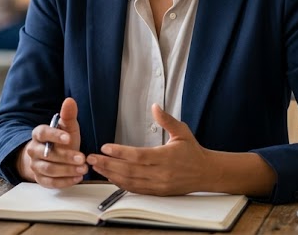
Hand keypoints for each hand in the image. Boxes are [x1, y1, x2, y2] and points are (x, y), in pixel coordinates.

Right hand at [17, 97, 86, 187]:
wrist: (52, 158)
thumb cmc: (61, 142)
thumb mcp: (67, 128)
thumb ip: (68, 116)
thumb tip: (70, 101)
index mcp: (38, 134)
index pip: (43, 133)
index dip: (54, 135)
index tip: (68, 138)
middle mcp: (34, 150)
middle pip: (47, 154)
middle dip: (66, 157)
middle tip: (82, 158)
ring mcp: (36, 166)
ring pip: (49, 169)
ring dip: (67, 170)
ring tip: (83, 168)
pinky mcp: (41, 180)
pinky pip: (51, 183)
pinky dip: (64, 181)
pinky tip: (77, 178)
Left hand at [87, 104, 211, 194]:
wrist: (207, 173)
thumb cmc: (193, 152)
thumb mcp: (182, 132)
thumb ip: (167, 120)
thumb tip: (155, 106)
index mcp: (166, 157)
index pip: (138, 156)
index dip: (120, 153)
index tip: (104, 147)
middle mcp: (161, 173)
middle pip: (130, 170)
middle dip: (108, 164)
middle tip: (90, 158)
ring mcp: (159, 185)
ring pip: (130, 182)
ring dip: (110, 175)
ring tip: (96, 167)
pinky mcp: (158, 192)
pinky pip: (136, 190)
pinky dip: (121, 184)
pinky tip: (109, 177)